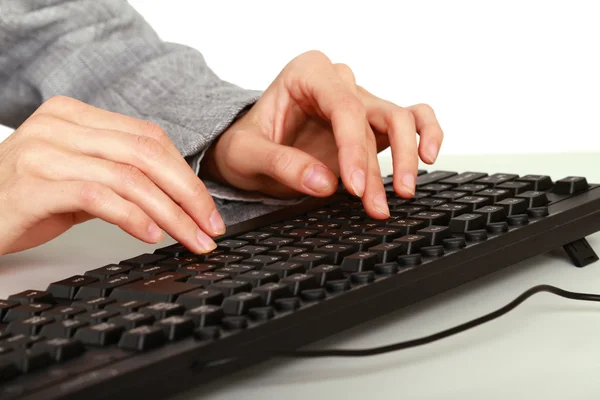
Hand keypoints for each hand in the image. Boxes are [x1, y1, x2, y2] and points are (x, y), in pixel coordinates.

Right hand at [0, 96, 224, 254]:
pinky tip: (151, 235)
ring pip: (129, 176)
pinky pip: (98, 196)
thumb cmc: (25, 198)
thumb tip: (177, 195)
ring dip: (170, 213)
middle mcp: (60, 126)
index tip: (207, 209)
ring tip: (190, 238)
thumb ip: (120, 174)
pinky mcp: (34, 184)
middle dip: (187, 194)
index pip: (149, 138)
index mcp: (75, 115)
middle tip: (209, 227)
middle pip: (146, 154)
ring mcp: (45, 152)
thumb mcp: (78, 177)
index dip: (185, 174)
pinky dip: (132, 217)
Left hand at [201, 51, 443, 217]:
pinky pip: (410, 120)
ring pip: (399, 119)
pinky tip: (429, 155)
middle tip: (375, 203)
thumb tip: (324, 181)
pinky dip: (425, 133)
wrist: (250, 153)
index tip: (355, 186)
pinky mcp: (370, 124)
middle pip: (374, 115)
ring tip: (403, 193)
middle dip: (378, 164)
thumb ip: (281, 164)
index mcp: (307, 74)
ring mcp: (357, 102)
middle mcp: (337, 83)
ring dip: (405, 157)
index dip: (354, 148)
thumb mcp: (246, 155)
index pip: (343, 107)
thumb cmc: (245, 144)